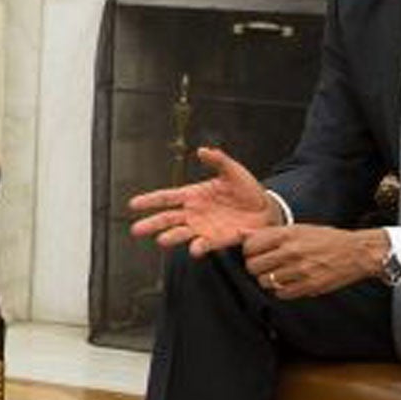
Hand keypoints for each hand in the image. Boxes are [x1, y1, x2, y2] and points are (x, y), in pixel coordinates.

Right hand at [128, 147, 276, 255]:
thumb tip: (202, 150)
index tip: (133, 204)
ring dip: (171, 237)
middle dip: (151, 224)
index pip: (167, 197)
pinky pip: (204, 244)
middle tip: (136, 230)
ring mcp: (203, 228)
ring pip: (181, 233)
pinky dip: (199, 247)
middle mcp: (193, 213)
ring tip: (161, 241)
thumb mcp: (233, 171)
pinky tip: (194, 249)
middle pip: (167, 219)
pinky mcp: (216, 240)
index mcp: (193, 195)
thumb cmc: (247, 189)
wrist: (267, 209)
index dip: (150, 200)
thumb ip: (218, 160)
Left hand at [241, 224, 387, 300]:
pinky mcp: (308, 286)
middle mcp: (291, 251)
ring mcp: (299, 270)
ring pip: (265, 282)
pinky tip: (290, 282)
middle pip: (253, 266)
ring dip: (268, 280)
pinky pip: (281, 294)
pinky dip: (281, 291)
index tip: (255, 253)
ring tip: (279, 274)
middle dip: (256, 267)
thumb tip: (241, 233)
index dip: (249, 251)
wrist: (356, 253)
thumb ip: (268, 233)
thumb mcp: (297, 229)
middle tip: (266, 265)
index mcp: (287, 234)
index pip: (250, 246)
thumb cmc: (326, 239)